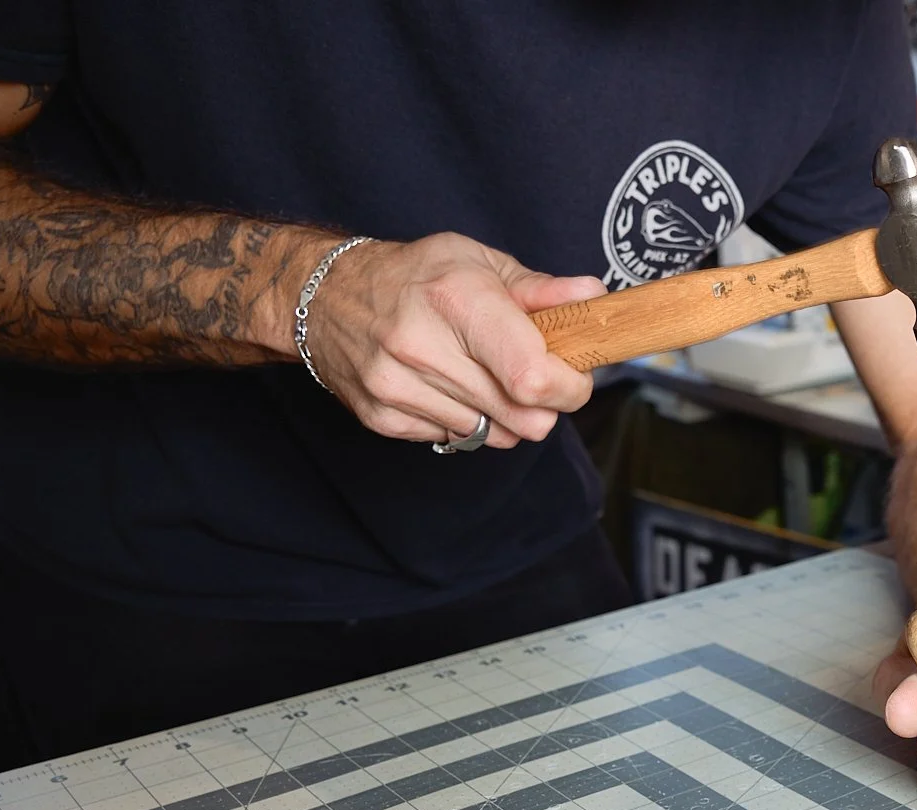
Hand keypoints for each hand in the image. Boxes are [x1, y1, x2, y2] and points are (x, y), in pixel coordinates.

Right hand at [300, 232, 605, 446]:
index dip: (569, 388)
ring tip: (487, 376)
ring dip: (505, 415)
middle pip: (523, 419)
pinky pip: (456, 440)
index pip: (533, 377)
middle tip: (534, 377)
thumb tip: (592, 298)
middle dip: (544, 405)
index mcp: (456, 301)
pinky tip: (450, 387)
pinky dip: (467, 421)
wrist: (324, 295)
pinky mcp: (383, 417)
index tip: (574, 378)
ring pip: (494, 436)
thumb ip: (539, 290)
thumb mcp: (477, 262)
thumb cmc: (413, 276)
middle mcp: (422, 347)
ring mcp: (398, 388)